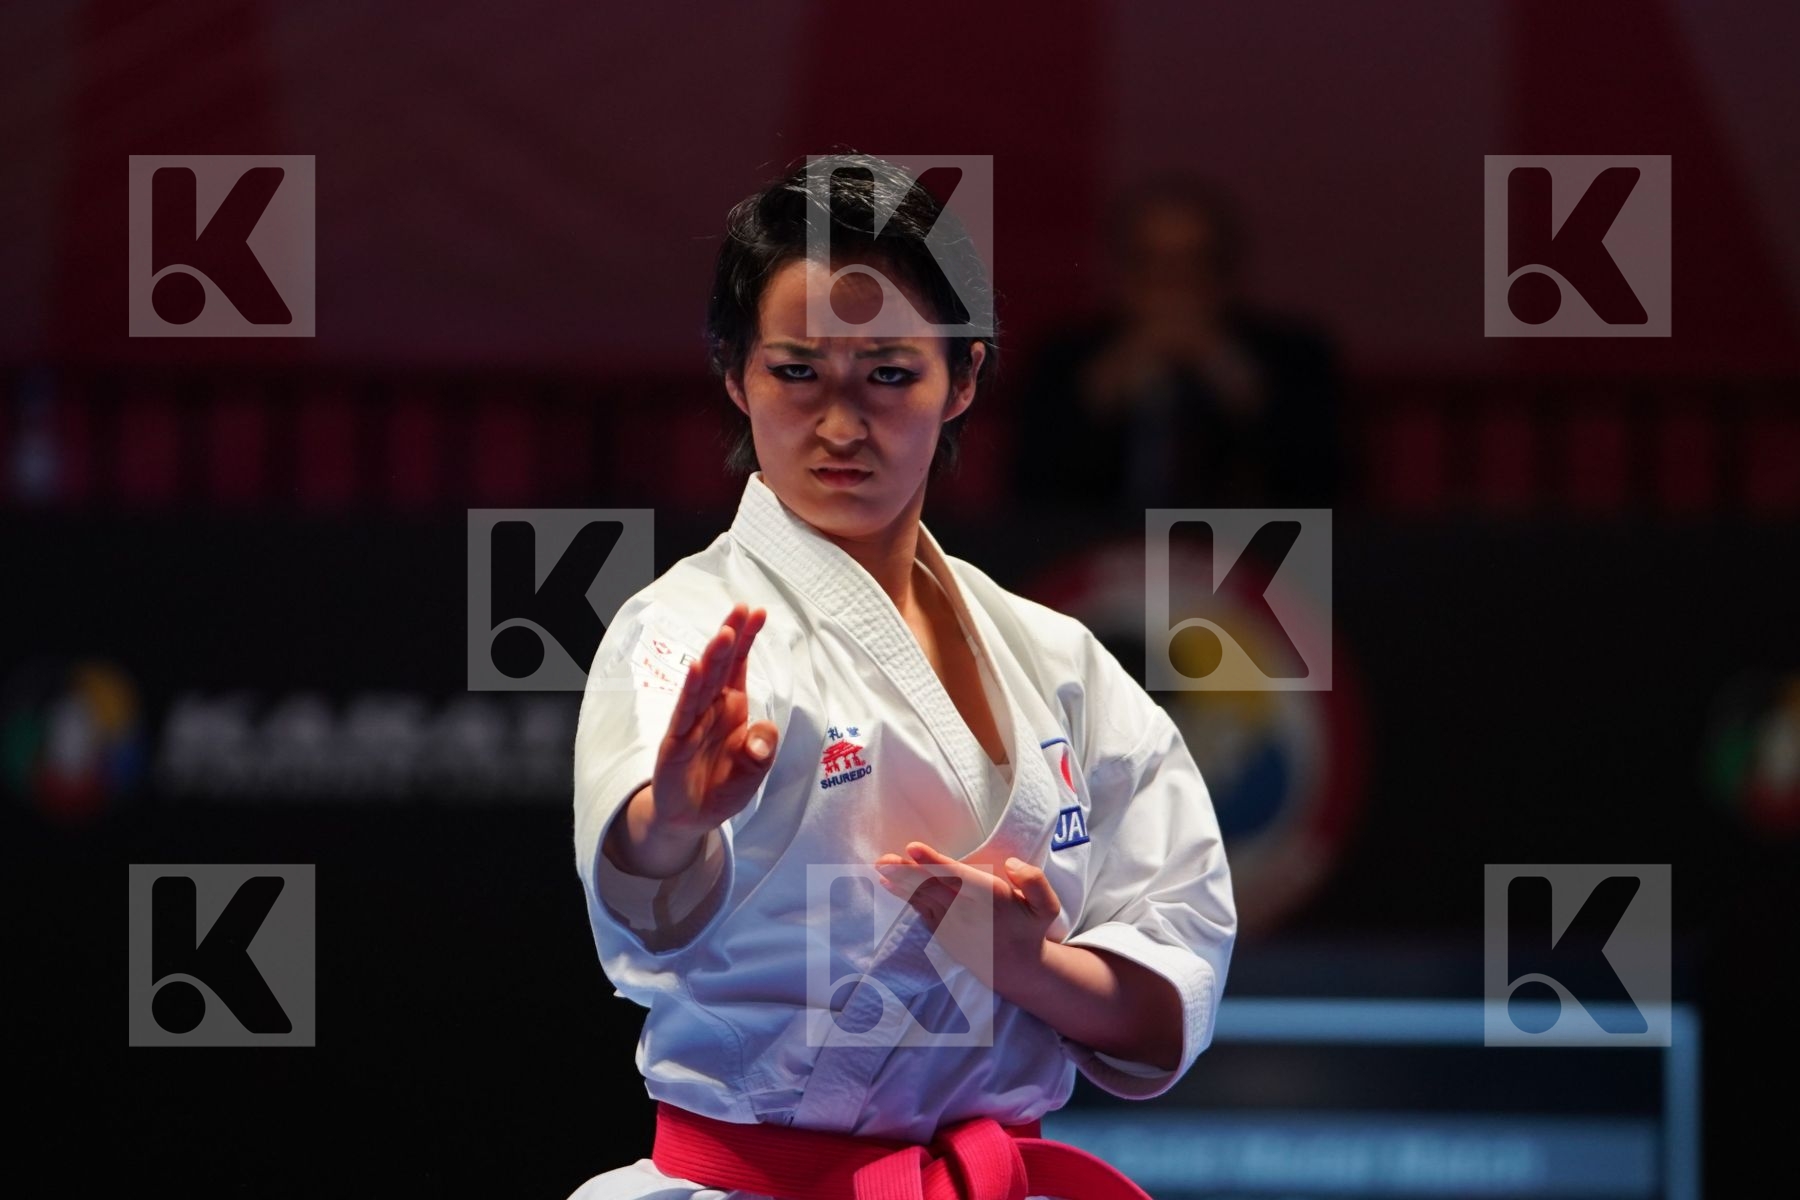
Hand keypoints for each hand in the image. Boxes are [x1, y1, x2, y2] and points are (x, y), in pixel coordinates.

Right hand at [650, 603, 778, 836]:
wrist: (690, 819)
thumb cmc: (722, 787)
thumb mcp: (754, 772)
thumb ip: (762, 750)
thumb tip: (763, 732)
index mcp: (732, 708)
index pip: (739, 666)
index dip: (748, 640)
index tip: (759, 612)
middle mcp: (711, 708)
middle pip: (721, 666)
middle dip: (731, 637)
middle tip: (742, 609)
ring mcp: (691, 722)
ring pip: (703, 684)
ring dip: (713, 658)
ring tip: (725, 634)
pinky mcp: (676, 742)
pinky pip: (685, 713)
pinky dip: (691, 690)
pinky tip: (696, 669)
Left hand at [874, 841, 1062, 993]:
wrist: (1017, 969)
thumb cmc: (1029, 928)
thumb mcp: (1046, 906)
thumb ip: (1034, 881)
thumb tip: (1011, 863)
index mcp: (990, 898)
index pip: (958, 876)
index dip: (934, 862)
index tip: (913, 848)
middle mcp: (967, 911)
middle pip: (932, 887)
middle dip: (907, 873)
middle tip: (885, 859)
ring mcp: (951, 924)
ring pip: (922, 897)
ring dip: (900, 882)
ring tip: (881, 866)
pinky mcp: (942, 933)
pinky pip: (921, 910)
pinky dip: (904, 896)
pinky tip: (889, 884)